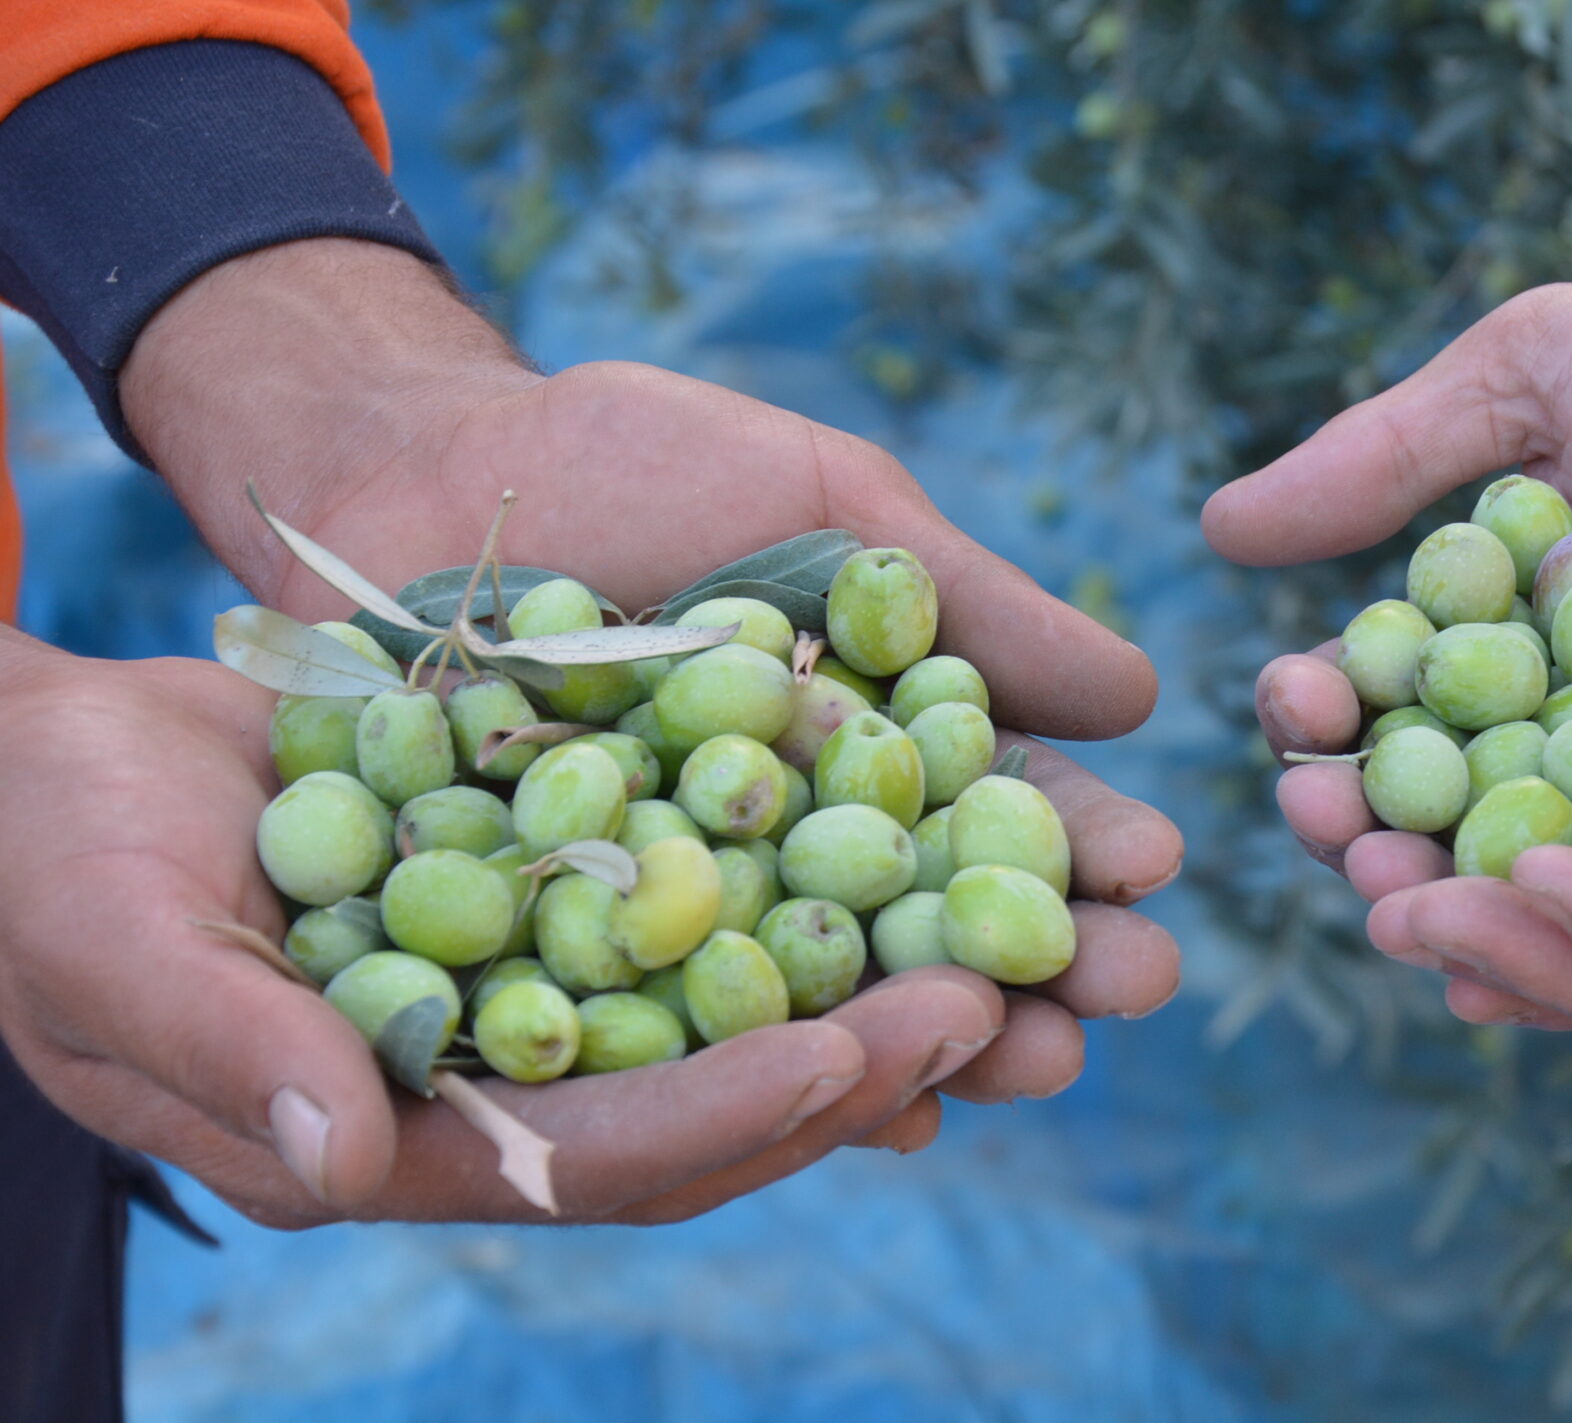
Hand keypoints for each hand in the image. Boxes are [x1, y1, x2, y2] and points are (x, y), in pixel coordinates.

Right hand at [0, 626, 1006, 1225]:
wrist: (55, 756)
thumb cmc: (50, 852)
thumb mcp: (111, 940)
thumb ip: (235, 1048)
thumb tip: (357, 1159)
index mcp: (398, 1134)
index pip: (598, 1151)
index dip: (731, 1115)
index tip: (862, 1063)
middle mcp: (497, 1073)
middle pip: (708, 1089)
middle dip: (855, 1054)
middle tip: (1006, 1000)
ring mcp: (537, 976)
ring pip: (732, 993)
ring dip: (870, 967)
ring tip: (1012, 929)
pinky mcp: (559, 873)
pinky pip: (705, 884)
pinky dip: (803, 864)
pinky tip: (917, 821)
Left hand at [117, 241, 1181, 1175]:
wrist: (419, 462)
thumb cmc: (639, 465)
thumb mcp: (827, 501)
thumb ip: (973, 601)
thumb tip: (1139, 702)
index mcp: (870, 746)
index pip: (991, 810)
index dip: (1074, 843)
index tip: (1152, 870)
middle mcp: (793, 845)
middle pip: (927, 927)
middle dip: (1032, 966)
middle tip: (1118, 993)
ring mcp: (684, 909)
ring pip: (820, 999)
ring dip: (925, 1037)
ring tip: (1010, 1059)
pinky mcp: (564, 956)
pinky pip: (664, 1034)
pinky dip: (753, 1072)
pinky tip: (843, 1109)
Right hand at [1208, 78, 1571, 877]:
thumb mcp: (1546, 370)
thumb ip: (1393, 451)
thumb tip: (1218, 528)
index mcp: (1506, 645)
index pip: (1387, 701)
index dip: (1330, 717)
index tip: (1300, 707)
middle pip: (1450, 816)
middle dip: (1380, 835)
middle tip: (1347, 840)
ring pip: (1556, 889)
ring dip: (1477, 911)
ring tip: (1421, 917)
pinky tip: (1548, 983)